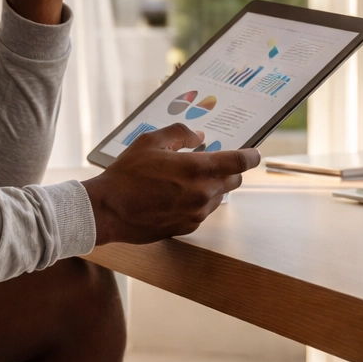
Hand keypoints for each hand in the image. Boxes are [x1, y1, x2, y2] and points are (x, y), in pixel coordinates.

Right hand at [81, 124, 261, 245]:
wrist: (108, 211)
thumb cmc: (127, 174)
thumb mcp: (150, 142)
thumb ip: (180, 134)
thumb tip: (199, 136)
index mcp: (198, 169)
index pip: (239, 162)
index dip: (251, 156)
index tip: (254, 154)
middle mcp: (203, 193)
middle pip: (234, 181)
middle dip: (229, 170)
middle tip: (213, 162)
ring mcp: (196, 213)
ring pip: (218, 197)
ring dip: (212, 186)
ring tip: (187, 179)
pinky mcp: (187, 227)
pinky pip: (202, 212)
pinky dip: (198, 202)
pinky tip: (176, 195)